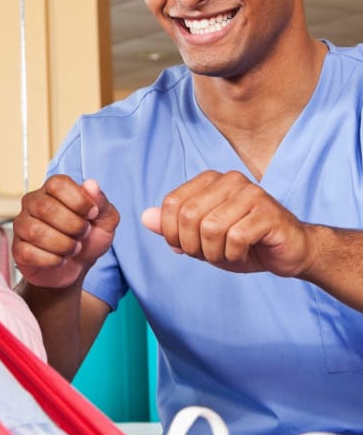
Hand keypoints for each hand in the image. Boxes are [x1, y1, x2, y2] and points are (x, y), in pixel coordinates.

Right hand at [12, 174, 119, 288]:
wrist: (77, 267)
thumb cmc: (88, 238)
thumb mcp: (105, 220)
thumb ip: (101, 202)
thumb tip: (91, 185)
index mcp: (53, 189)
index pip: (58, 184)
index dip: (79, 201)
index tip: (92, 214)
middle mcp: (33, 202)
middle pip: (46, 208)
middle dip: (73, 226)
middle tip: (83, 234)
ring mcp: (22, 225)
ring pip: (36, 232)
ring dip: (63, 245)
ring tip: (73, 248)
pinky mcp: (18, 248)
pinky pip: (29, 253)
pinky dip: (52, 260)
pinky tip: (60, 259)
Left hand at [141, 169, 313, 277]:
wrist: (289, 252)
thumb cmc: (244, 243)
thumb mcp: (200, 238)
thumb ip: (173, 227)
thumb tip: (145, 218)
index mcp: (211, 180)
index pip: (172, 203)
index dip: (171, 233)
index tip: (184, 248)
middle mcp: (230, 180)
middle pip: (188, 216)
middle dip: (192, 245)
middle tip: (208, 254)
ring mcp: (252, 194)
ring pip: (211, 228)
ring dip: (214, 253)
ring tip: (227, 254)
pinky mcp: (268, 212)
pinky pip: (235, 238)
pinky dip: (234, 255)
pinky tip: (244, 252)